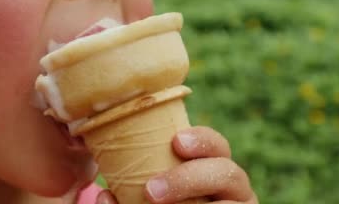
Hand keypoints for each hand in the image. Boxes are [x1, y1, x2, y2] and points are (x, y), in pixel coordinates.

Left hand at [95, 126, 257, 203]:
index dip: (202, 139)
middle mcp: (233, 187)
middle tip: (151, 191)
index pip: (216, 144)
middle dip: (190, 178)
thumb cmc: (160, 200)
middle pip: (228, 172)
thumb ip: (130, 184)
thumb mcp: (149, 189)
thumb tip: (105, 198)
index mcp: (213, 165)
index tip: (176, 141)